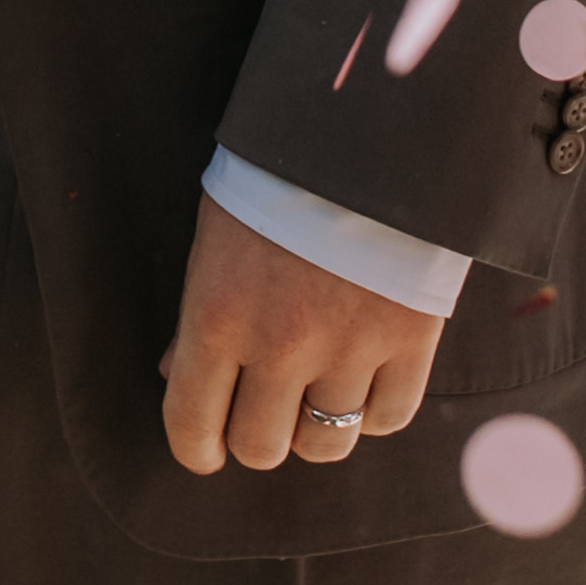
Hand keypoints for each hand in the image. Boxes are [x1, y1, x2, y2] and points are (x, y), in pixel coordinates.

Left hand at [160, 196, 443, 475]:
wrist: (364, 132)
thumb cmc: (275, 180)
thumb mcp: (215, 238)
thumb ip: (198, 317)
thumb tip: (177, 377)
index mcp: (217, 317)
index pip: (192, 425)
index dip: (197, 450)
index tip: (207, 452)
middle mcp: (279, 345)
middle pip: (261, 447)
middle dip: (256, 436)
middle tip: (263, 410)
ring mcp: (348, 349)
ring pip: (324, 443)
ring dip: (313, 428)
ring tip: (313, 393)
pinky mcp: (408, 342)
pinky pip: (386, 419)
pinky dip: (371, 412)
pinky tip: (361, 382)